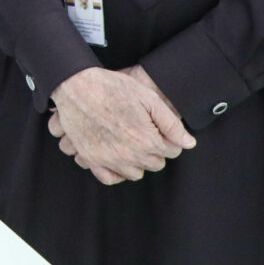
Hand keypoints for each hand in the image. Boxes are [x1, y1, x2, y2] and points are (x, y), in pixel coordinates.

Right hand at [47, 66, 194, 184]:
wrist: (75, 86)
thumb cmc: (112, 87)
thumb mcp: (148, 98)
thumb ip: (171, 124)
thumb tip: (189, 143)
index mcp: (146, 140)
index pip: (172, 151)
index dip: (168, 138)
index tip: (158, 127)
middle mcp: (129, 155)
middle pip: (156, 164)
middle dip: (155, 149)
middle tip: (143, 131)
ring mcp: (108, 159)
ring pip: (136, 173)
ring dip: (137, 161)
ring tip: (130, 141)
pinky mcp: (91, 159)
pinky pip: (110, 179)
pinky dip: (116, 172)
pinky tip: (117, 157)